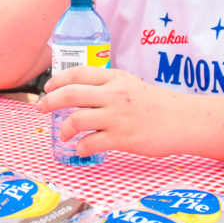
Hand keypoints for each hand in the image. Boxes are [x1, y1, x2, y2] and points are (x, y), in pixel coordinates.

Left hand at [37, 66, 185, 157]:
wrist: (182, 121)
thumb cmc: (157, 105)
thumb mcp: (131, 86)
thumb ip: (108, 87)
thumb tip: (80, 95)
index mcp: (116, 78)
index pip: (79, 73)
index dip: (58, 80)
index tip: (48, 88)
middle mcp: (114, 94)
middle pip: (71, 93)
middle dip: (50, 102)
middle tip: (41, 109)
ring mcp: (118, 116)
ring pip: (76, 119)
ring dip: (64, 129)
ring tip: (63, 134)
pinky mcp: (123, 137)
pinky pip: (90, 143)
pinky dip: (80, 147)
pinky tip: (81, 149)